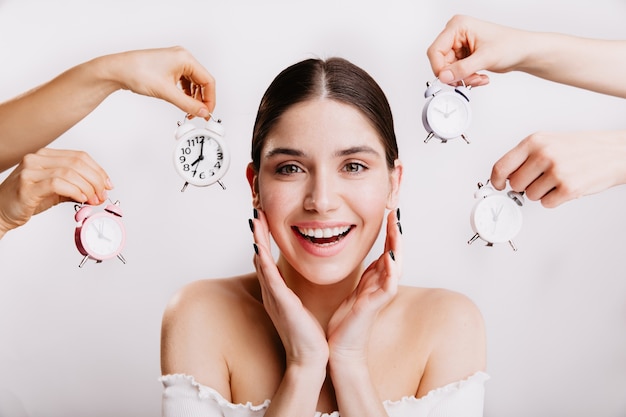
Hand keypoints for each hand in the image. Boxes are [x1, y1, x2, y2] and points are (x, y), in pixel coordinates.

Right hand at [0, 148, 111, 237]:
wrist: (0, 211)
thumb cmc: (26, 199)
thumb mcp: (56, 190)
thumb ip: (75, 187)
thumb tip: (99, 191)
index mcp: (45, 155)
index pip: (79, 156)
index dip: (98, 170)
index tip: (107, 184)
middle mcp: (36, 159)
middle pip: (77, 163)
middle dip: (96, 180)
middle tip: (102, 194)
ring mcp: (30, 171)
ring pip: (69, 172)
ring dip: (87, 188)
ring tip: (93, 199)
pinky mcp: (27, 187)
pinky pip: (57, 184)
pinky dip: (75, 191)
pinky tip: (81, 199)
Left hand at [106, 46, 215, 118]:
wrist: (117, 70)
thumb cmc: (137, 72)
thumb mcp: (166, 92)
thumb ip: (188, 104)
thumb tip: (202, 112)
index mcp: (185, 58)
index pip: (208, 81)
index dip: (210, 99)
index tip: (207, 112)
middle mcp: (182, 58)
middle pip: (202, 82)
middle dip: (202, 100)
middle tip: (198, 114)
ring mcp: (175, 62)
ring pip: (194, 83)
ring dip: (193, 98)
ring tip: (189, 110)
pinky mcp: (169, 68)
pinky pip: (184, 83)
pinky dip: (185, 94)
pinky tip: (182, 102)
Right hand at [250, 209, 328, 367]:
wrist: (309, 357)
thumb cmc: (306, 333)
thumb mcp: (297, 304)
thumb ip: (292, 289)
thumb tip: (295, 277)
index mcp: (275, 290)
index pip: (265, 257)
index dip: (263, 236)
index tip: (263, 216)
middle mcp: (270, 291)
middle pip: (258, 255)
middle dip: (257, 233)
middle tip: (255, 210)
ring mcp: (273, 296)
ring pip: (261, 262)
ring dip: (257, 241)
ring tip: (255, 221)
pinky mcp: (281, 303)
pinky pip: (270, 278)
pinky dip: (263, 262)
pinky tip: (259, 248)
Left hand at [327, 209, 401, 362]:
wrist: (339, 347)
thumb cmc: (344, 321)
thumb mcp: (353, 289)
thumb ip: (361, 274)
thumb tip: (357, 254)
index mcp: (375, 279)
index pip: (387, 249)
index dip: (389, 231)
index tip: (388, 210)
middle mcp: (381, 284)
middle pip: (395, 253)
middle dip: (396, 232)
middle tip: (396, 211)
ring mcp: (380, 294)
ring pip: (396, 264)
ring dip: (397, 245)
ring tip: (396, 226)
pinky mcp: (375, 305)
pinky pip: (388, 285)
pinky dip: (391, 270)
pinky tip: (389, 256)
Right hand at [426, 15, 529, 85]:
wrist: (523, 51)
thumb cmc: (511, 45)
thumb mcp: (485, 58)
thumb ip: (462, 68)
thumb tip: (444, 76)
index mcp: (458, 26)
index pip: (436, 50)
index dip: (440, 68)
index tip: (448, 79)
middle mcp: (456, 34)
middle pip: (441, 62)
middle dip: (455, 75)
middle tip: (468, 79)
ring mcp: (459, 45)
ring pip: (448, 70)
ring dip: (462, 78)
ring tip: (478, 77)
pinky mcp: (463, 55)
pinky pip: (456, 72)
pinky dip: (466, 78)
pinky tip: (479, 76)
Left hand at [490, 130, 625, 207]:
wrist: (614, 152)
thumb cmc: (581, 148)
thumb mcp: (548, 142)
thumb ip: (524, 157)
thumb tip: (503, 176)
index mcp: (534, 141)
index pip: (501, 166)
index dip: (496, 180)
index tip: (498, 186)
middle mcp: (543, 154)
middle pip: (515, 185)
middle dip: (525, 186)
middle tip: (540, 179)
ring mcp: (556, 171)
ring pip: (530, 196)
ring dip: (541, 193)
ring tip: (557, 180)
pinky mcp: (569, 188)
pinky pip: (546, 204)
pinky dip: (554, 200)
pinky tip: (565, 187)